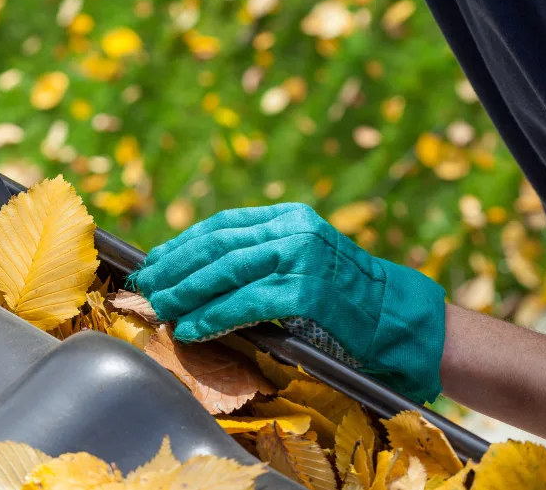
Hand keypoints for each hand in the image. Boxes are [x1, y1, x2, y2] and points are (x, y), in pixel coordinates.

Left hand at [130, 203, 446, 402]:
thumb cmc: (347, 298)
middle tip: (146, 287)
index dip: (182, 244)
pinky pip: (246, 304)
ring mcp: (301, 258)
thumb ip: (263, 257)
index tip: (155, 262)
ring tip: (161, 308)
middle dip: (175, 268)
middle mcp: (294, 230)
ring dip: (186, 293)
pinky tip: (192, 329)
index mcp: (290, 217)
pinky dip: (213, 317)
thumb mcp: (305, 260)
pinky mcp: (306, 292)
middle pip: (217, 245)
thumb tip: (200, 273)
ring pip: (226, 272)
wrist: (399, 319)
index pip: (222, 225)